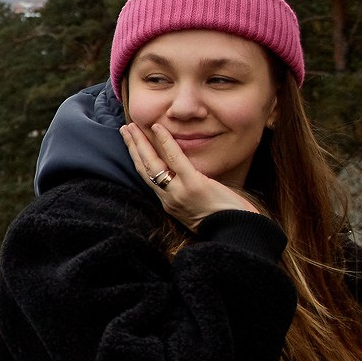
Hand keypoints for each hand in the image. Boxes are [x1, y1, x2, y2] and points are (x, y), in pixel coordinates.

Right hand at [120, 122, 262, 225]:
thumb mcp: (200, 208)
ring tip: (131, 127)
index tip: (130, 144)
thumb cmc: (226, 221)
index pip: (148, 178)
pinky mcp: (193, 185)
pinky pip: (175, 159)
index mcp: (169, 203)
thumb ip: (189, 192)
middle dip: (132, 148)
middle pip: (144, 169)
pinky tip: (158, 128)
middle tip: (124, 129)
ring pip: (152, 164)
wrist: (236, 233)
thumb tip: (188, 177)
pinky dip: (165, 142)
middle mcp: (168, 199)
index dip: (137, 160)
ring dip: (139, 143)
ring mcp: (179, 192)